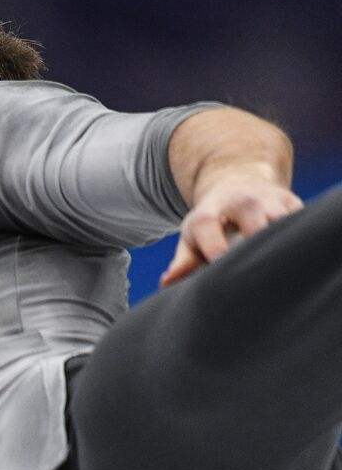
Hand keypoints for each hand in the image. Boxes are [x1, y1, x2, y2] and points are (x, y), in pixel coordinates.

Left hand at [161, 177, 301, 286]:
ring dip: (280, 247)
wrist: (239, 187)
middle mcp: (241, 202)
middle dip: (255, 246)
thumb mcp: (192, 239)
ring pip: (282, 222)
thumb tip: (167, 283)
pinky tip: (291, 263)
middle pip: (253, 220)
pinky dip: (299, 242)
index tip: (220, 267)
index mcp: (208, 213)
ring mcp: (270, 201)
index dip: (215, 248)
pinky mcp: (293, 204)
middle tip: (255, 280)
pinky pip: (302, 223)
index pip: (209, 227)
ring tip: (274, 275)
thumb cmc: (211, 225)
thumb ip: (183, 262)